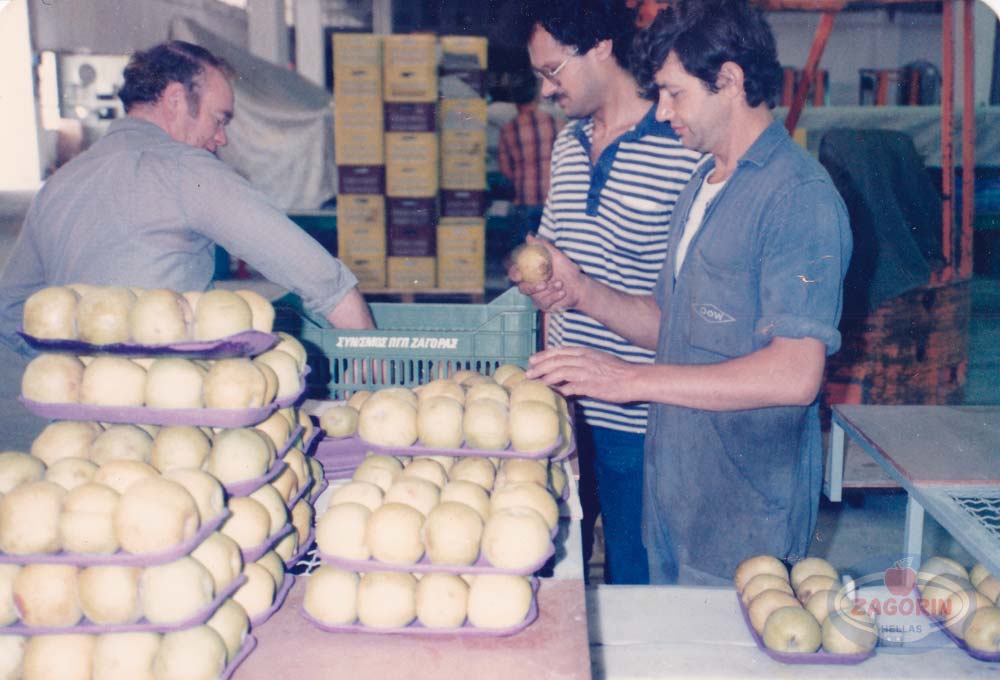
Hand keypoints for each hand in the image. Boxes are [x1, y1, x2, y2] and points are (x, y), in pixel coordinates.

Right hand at [507, 234, 587, 312]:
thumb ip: (543, 246)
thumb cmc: (569, 270)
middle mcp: (531, 284)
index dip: (512, 271)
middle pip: (520, 287)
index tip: (518, 271)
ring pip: (533, 295)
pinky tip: (562, 292)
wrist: (580, 287)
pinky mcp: (543, 305)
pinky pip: (544, 302)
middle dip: (528, 286)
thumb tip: (529, 236)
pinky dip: (554, 296)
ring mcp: (536, 296)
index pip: (515, 271)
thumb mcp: (557, 256)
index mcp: (531, 272)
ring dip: (547, 289)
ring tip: (560, 283)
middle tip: (540, 283)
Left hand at [526, 346, 640, 403]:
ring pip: (561, 371)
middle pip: (556, 360)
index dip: (544, 355)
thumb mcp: (597, 359)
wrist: (634, 378)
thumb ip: (582, 362)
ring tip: (537, 383)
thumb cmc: (617, 371)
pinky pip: (572, 386)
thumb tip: (567, 368)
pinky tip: (555, 393)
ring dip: (547, 377)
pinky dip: (562, 389)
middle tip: (528, 374)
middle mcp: (584, 359)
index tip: (532, 360)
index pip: (559, 351)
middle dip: (540, 367)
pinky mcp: (592, 385)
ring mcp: (587, 372)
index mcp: (585, 352)